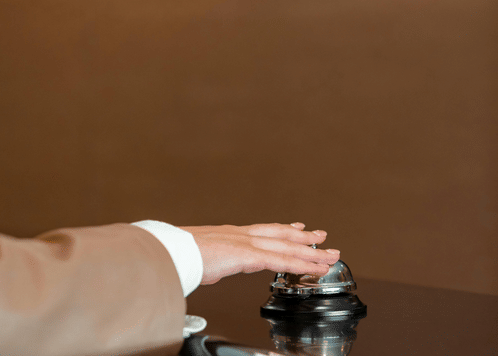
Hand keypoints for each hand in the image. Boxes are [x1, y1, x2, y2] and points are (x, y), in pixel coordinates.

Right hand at [180, 223, 339, 284]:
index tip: (298, 228)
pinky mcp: (248, 255)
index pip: (263, 230)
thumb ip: (208, 264)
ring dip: (311, 252)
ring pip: (287, 247)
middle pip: (280, 234)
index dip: (283, 229)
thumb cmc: (175, 256)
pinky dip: (300, 264)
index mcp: (228, 236)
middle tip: (323, 237)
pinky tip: (314, 267)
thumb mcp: (195, 258)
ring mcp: (246, 243)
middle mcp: (241, 235)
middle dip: (304, 238)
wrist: (168, 251)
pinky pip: (281, 261)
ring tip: (330, 255)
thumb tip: (207, 270)